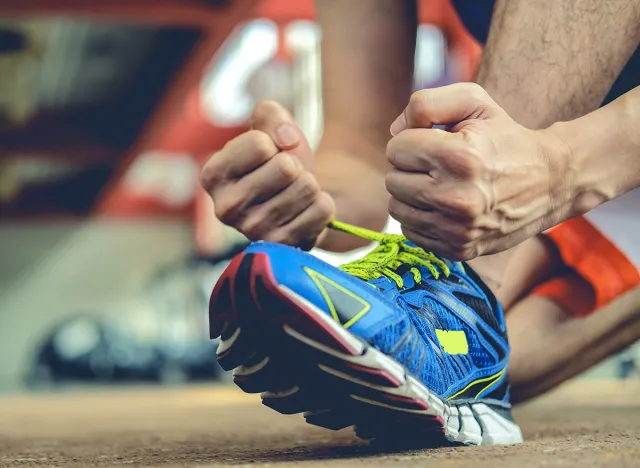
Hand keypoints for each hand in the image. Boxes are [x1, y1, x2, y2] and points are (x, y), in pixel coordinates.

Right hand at [200, 101, 334, 248]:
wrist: (298, 200)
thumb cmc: (277, 162)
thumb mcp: (268, 130)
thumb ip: (270, 115)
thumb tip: (287, 139)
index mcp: (213, 175)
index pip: (260, 144)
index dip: (275, 142)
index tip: (269, 155)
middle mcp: (226, 208)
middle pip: (286, 167)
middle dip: (295, 164)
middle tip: (285, 177)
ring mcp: (254, 231)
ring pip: (307, 187)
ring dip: (310, 185)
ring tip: (295, 194)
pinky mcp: (283, 246)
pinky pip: (322, 210)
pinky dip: (322, 205)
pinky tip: (305, 211)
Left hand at [386, 83, 570, 259]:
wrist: (550, 182)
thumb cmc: (504, 137)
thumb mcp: (473, 102)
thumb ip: (426, 104)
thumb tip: (394, 132)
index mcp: (459, 157)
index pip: (396, 148)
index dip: (413, 140)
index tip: (436, 141)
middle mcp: (456, 198)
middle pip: (392, 180)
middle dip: (411, 167)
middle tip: (439, 164)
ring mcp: (457, 229)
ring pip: (397, 208)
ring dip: (412, 194)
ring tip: (441, 184)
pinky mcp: (458, 249)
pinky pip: (410, 232)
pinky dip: (422, 217)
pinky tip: (445, 206)